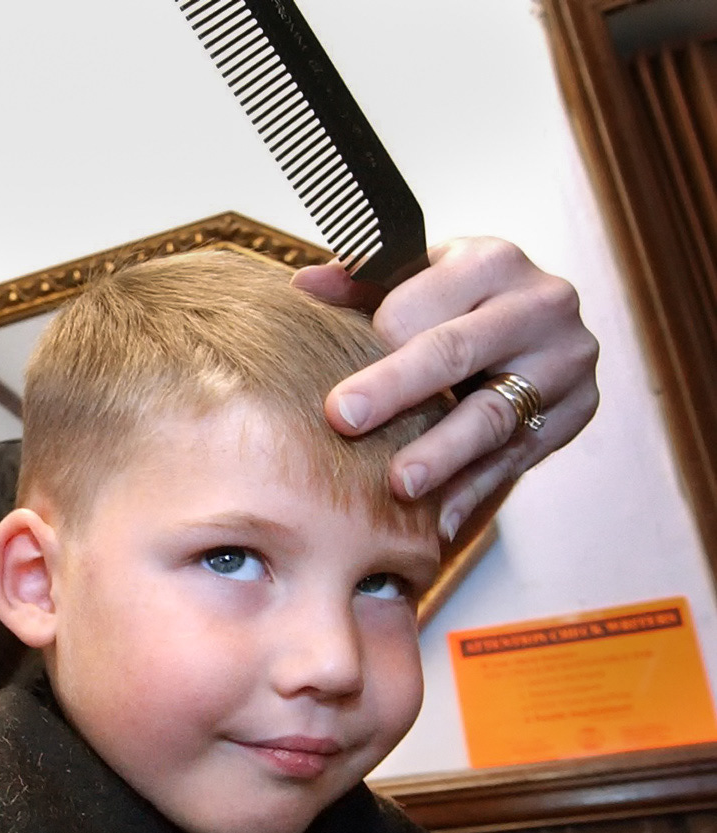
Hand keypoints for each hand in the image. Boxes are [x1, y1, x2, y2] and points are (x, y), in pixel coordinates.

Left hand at [295, 237, 599, 541]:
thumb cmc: (458, 300)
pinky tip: (437, 522)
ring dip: (442, 454)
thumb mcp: (417, 278)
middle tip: (344, 421)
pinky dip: (473, 492)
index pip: (418, 307)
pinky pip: (517, 458)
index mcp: (491, 261)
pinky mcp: (576, 411)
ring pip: (493, 414)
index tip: (330, 384)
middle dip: (395, 389)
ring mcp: (565, 361)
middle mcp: (539, 305)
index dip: (371, 347)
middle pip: (456, 352)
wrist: (539, 326)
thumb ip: (361, 283)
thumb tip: (305, 284)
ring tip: (400, 486)